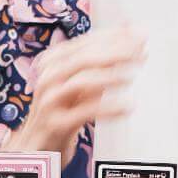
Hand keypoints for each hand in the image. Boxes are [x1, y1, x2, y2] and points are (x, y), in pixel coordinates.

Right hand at [11, 27, 146, 164]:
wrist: (38, 144)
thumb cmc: (63, 109)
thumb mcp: (81, 81)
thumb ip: (102, 61)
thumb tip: (132, 35)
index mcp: (53, 61)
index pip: (85, 42)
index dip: (113, 37)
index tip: (138, 34)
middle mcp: (49, 77)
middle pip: (83, 58)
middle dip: (115, 52)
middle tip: (140, 51)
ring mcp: (50, 100)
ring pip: (81, 82)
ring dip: (110, 77)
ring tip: (132, 76)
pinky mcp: (56, 124)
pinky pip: (85, 112)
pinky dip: (109, 108)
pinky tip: (127, 106)